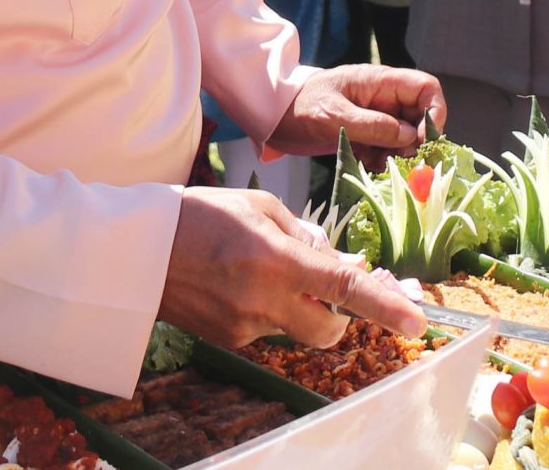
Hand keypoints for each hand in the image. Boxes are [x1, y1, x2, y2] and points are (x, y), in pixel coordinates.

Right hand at [160, 186, 426, 348]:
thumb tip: (337, 262)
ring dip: (295, 307)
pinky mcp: (226, 340)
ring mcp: (243, 326)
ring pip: (294, 328)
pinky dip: (265, 310)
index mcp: (275, 259)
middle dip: (339, 317)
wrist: (133, 252)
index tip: (415, 320)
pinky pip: (264, 330)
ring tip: (258, 271)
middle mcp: (263, 300)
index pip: (343, 289)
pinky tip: (235, 284)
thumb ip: (304, 235)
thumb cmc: (197, 215)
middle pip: (328, 330)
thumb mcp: (258, 208)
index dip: (384, 306)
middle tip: (324, 287)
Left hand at [267, 63, 445, 159]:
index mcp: (381, 82)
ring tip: (378, 165)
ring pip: (407, 138)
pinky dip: (383, 162)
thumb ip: (372, 125)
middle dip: (416, 142)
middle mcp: (385, 99)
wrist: (274, 117)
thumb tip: (410, 137)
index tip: (423, 140)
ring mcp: (377, 118)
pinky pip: (388, 150)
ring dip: (399, 156)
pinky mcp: (367, 136)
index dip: (434, 113)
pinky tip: (368, 166)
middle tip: (401, 162)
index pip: (426, 89)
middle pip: (421, 117)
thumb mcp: (335, 116)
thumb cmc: (301, 106)